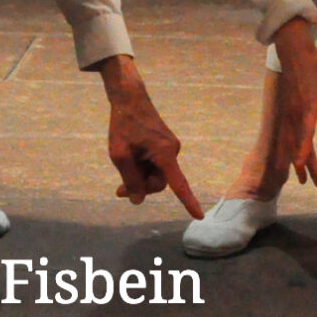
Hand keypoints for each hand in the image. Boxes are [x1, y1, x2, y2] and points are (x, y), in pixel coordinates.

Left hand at [97, 55, 203, 217]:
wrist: (130, 100)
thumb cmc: (123, 126)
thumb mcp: (120, 156)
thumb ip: (130, 179)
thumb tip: (138, 200)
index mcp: (165, 154)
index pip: (178, 184)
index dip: (187, 201)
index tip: (198, 216)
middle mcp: (173, 152)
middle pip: (160, 182)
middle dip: (140, 188)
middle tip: (118, 190)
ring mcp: (170, 148)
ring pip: (156, 175)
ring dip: (139, 177)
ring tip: (122, 167)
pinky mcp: (165, 146)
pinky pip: (156, 166)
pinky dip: (142, 169)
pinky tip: (130, 159)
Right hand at [265, 21, 316, 188]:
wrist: (295, 57)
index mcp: (308, 107)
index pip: (306, 132)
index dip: (303, 150)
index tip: (301, 165)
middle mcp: (295, 115)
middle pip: (298, 145)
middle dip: (304, 165)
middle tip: (311, 184)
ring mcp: (287, 115)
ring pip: (289, 144)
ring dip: (295, 162)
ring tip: (302, 180)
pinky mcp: (285, 115)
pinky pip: (285, 137)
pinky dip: (287, 152)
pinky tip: (287, 163)